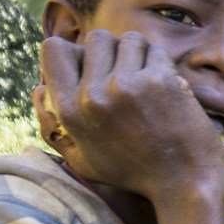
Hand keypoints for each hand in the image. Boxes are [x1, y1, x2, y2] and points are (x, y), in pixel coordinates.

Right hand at [37, 29, 223, 206]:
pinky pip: (157, 52)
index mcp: (69, 111)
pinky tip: (169, 88)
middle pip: (96, 37)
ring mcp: (127, 86)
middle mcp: (92, 96)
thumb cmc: (134, 175)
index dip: (75, 52)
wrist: (184, 186)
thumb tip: (38, 88)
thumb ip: (54, 127)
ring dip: (142, 56)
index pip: (53, 48)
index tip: (94, 67)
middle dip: (114, 51)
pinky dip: (164, 66)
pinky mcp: (160, 81)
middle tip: (129, 75)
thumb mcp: (83, 161)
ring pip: (130, 39)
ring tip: (149, 82)